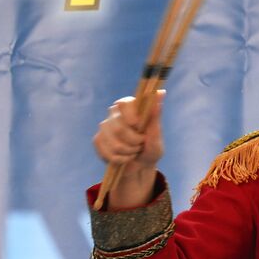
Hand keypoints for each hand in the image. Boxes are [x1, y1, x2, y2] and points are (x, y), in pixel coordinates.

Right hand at [92, 90, 164, 206]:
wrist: (141, 166)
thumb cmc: (151, 147)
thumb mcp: (156, 134)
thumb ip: (155, 115)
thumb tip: (160, 93)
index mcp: (129, 106)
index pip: (124, 104)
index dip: (130, 115)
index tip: (137, 125)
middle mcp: (114, 113)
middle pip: (119, 129)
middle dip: (135, 141)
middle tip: (141, 144)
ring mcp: (104, 127)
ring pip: (115, 144)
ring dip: (129, 152)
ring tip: (135, 151)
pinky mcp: (98, 140)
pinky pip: (108, 153)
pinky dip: (121, 159)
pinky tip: (125, 157)